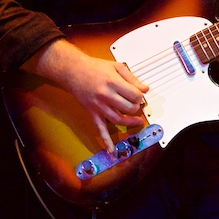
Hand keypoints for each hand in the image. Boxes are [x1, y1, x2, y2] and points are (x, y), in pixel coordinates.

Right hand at [31, 40, 148, 152]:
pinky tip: (112, 151)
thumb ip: (132, 78)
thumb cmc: (95, 67)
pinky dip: (106, 141)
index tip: (140, 94)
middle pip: (128, 108)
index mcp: (113, 82)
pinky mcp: (93, 112)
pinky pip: (100, 129)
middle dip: (136, 107)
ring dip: (129, 122)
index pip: (134, 94)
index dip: (140, 95)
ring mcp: (99, 106)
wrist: (73, 71)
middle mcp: (106, 95)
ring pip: (118, 120)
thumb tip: (145, 89)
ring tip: (137, 121)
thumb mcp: (116, 67)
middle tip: (137, 104)